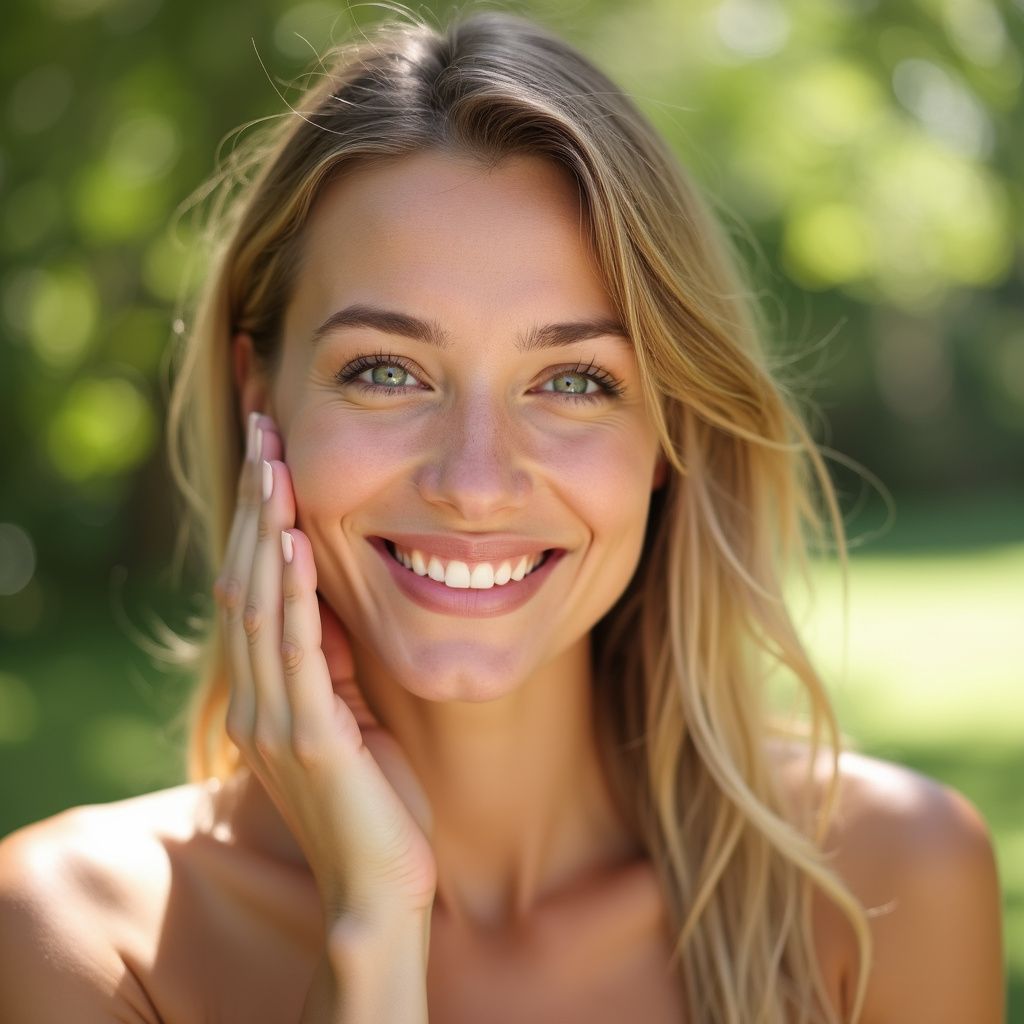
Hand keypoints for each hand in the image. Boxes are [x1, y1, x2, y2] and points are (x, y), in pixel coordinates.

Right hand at [214, 412, 437, 927]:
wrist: (380, 890)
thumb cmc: (375, 802)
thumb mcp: (352, 718)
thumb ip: (332, 663)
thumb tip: (330, 600)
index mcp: (266, 692)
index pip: (251, 585)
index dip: (258, 518)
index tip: (270, 455)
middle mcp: (256, 698)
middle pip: (243, 578)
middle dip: (254, 502)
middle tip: (263, 428)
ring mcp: (275, 718)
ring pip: (258, 603)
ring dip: (266, 527)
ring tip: (273, 460)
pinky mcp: (307, 737)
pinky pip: (295, 650)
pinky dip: (292, 592)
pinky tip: (295, 542)